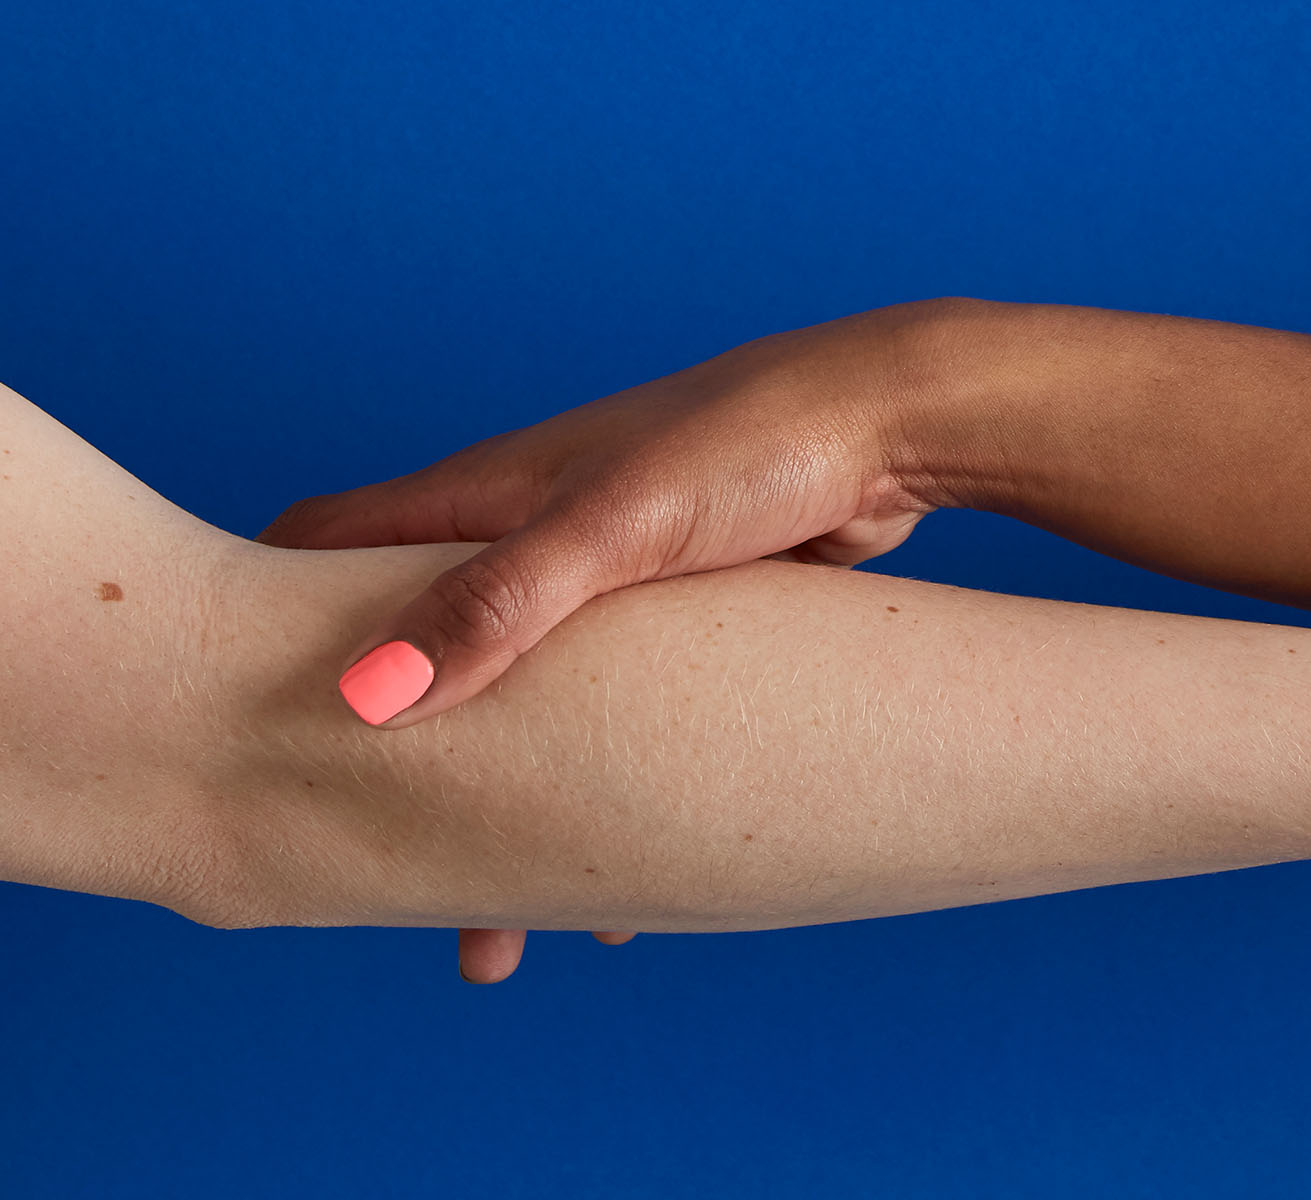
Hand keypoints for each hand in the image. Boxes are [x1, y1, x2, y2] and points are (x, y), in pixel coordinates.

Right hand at [257, 302, 950, 981]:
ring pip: (519, 709)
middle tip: (368, 886)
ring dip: (503, 806)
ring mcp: (602, 580)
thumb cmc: (754, 445)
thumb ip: (493, 607)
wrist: (895, 424)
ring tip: (496, 932)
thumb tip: (364, 697)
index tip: (218, 730)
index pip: (320, 549)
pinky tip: (621, 887)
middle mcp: (526, 535)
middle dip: (389, 767)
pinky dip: (597, 796)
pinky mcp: (681, 619)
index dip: (252, 624)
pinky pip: (612, 725)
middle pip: (416, 655)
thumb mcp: (612, 525)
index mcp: (483, 497)